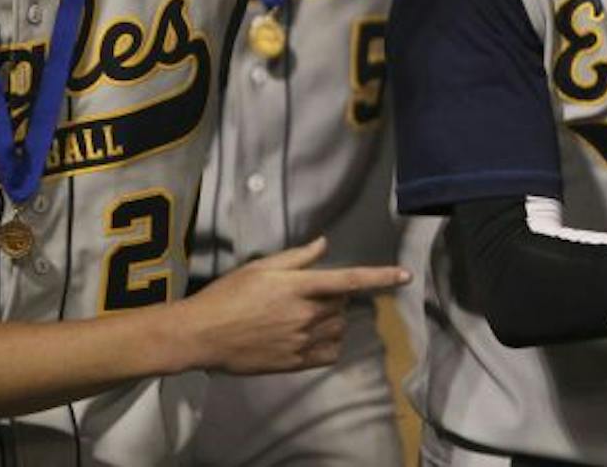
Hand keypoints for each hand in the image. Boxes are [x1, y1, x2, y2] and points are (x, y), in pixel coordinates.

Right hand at [176, 237, 409, 375]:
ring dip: (333, 321)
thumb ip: (298, 257)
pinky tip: (311, 339)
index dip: (381, 277)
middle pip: (344, 304)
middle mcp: (306, 314)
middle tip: (307, 296)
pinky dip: (329, 344)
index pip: (351, 280)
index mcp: (300, 286)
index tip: (406, 276)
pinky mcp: (294, 363)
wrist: (200, 336)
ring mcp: (301, 340)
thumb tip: (324, 243)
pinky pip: (329, 354)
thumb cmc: (227, 295)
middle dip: (335, 298)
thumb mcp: (260, 267)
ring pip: (339, 328)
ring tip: (304, 317)